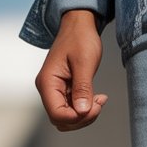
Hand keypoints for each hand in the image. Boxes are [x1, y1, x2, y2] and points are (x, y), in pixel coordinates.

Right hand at [34, 9, 108, 130]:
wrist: (79, 25)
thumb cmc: (80, 39)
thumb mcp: (84, 63)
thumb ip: (82, 88)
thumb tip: (81, 111)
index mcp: (47, 82)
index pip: (57, 114)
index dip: (77, 117)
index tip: (95, 106)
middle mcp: (48, 89)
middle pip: (61, 120)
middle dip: (82, 118)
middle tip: (99, 103)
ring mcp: (55, 91)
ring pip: (68, 118)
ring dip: (86, 115)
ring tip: (100, 99)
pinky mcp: (64, 91)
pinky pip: (74, 109)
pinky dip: (87, 109)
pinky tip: (98, 98)